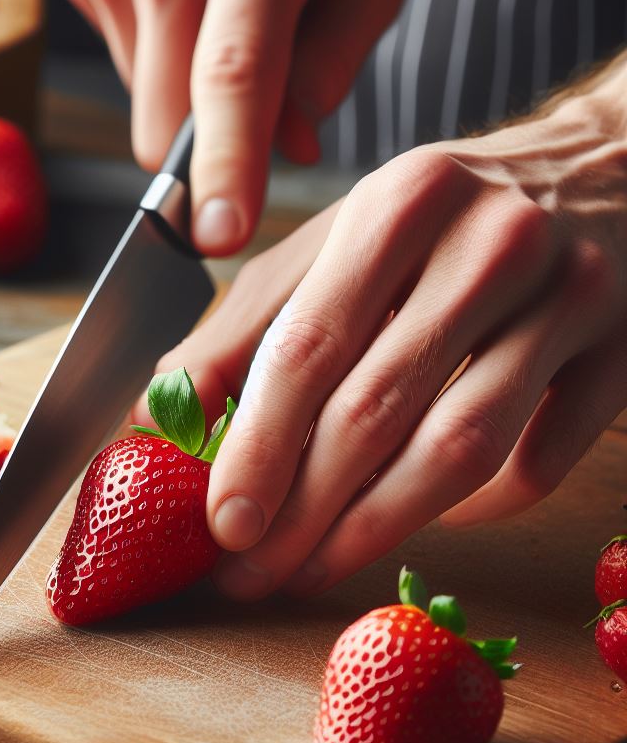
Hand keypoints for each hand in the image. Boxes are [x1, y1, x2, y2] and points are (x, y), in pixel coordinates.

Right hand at [52, 0, 407, 254]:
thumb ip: (335, 59)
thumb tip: (288, 147)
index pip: (231, 77)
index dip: (225, 168)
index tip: (216, 239)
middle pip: (166, 123)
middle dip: (209, 147)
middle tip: (260, 87)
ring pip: (145, 101)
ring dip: (187, 88)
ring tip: (224, 1)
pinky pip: (122, 59)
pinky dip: (159, 49)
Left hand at [138, 73, 626, 599]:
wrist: (603, 170)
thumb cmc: (443, 219)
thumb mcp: (337, 241)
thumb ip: (247, 324)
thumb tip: (161, 412)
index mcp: (398, 207)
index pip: (310, 346)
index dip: (260, 446)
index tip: (223, 523)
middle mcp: (488, 246)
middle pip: (379, 409)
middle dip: (304, 509)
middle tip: (251, 572)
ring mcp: (569, 299)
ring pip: (462, 448)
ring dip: (374, 529)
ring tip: (309, 571)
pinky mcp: (621, 351)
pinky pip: (540, 463)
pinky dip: (474, 510)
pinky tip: (414, 524)